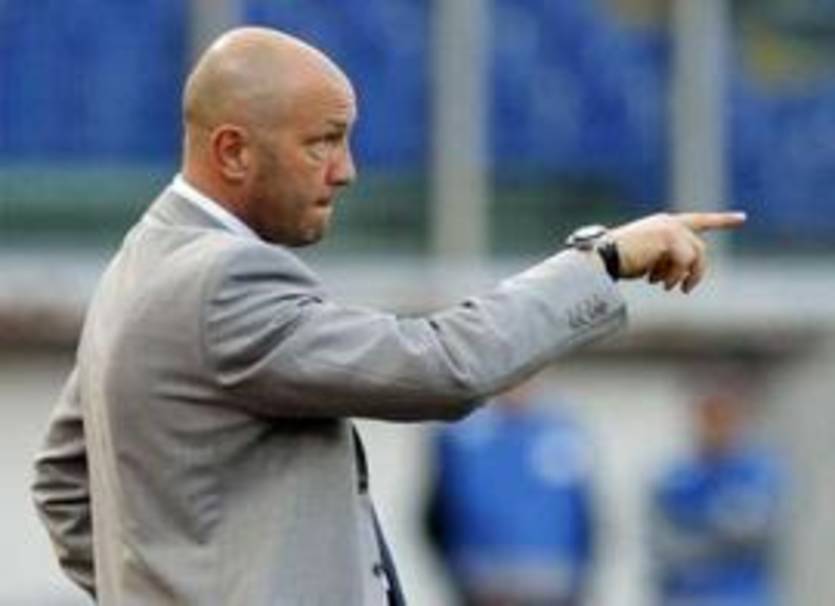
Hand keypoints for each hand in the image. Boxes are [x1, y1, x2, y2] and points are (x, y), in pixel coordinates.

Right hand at [610, 212, 745, 292]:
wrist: (604, 257)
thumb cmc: (620, 261)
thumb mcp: (650, 258)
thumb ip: (669, 258)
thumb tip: (684, 274)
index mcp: (665, 223)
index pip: (699, 221)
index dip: (722, 220)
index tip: (742, 218)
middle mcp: (670, 222)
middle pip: (700, 249)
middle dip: (697, 272)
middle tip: (686, 290)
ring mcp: (670, 228)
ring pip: (694, 257)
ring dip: (681, 277)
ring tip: (665, 286)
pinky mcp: (668, 238)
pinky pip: (683, 263)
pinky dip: (673, 277)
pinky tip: (656, 282)